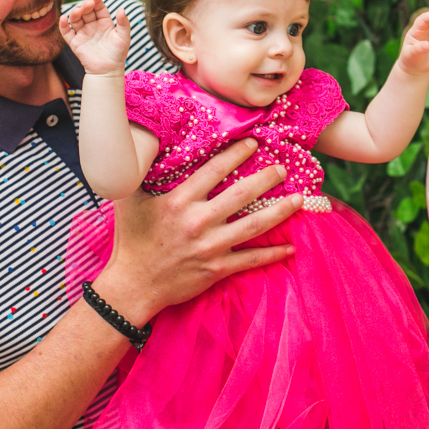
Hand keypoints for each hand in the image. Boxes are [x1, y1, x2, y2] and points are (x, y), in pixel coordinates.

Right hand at [59, 0, 130, 76]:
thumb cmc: (118, 55)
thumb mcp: (124, 38)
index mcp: (104, 22)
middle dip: (86, 6)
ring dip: (75, 13)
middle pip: (86, 11)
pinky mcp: (75, 42)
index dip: (97, 1)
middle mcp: (92, 26)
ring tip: (78, 11)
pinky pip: (66, 32)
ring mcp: (83, 33)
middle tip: (88, 4)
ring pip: (76, 19)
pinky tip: (64, 18)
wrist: (108, 72)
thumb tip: (122, 9)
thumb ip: (124, 23)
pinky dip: (63, 25)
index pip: (99, 8)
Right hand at [94, 139, 300, 322]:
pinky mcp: (217, 269)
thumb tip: (148, 143)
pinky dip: (272, 253)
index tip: (254, 143)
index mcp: (179, 202)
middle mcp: (198, 222)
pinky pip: (251, 259)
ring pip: (254, 225)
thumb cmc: (130, 240)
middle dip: (266, 179)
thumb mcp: (129, 200)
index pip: (214, 170)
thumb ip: (141, 173)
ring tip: (298, 199)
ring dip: (280, 211)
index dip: (236, 154)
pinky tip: (290, 247)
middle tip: (283, 169)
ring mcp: (210, 247)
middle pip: (242, 195)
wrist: (132, 286)